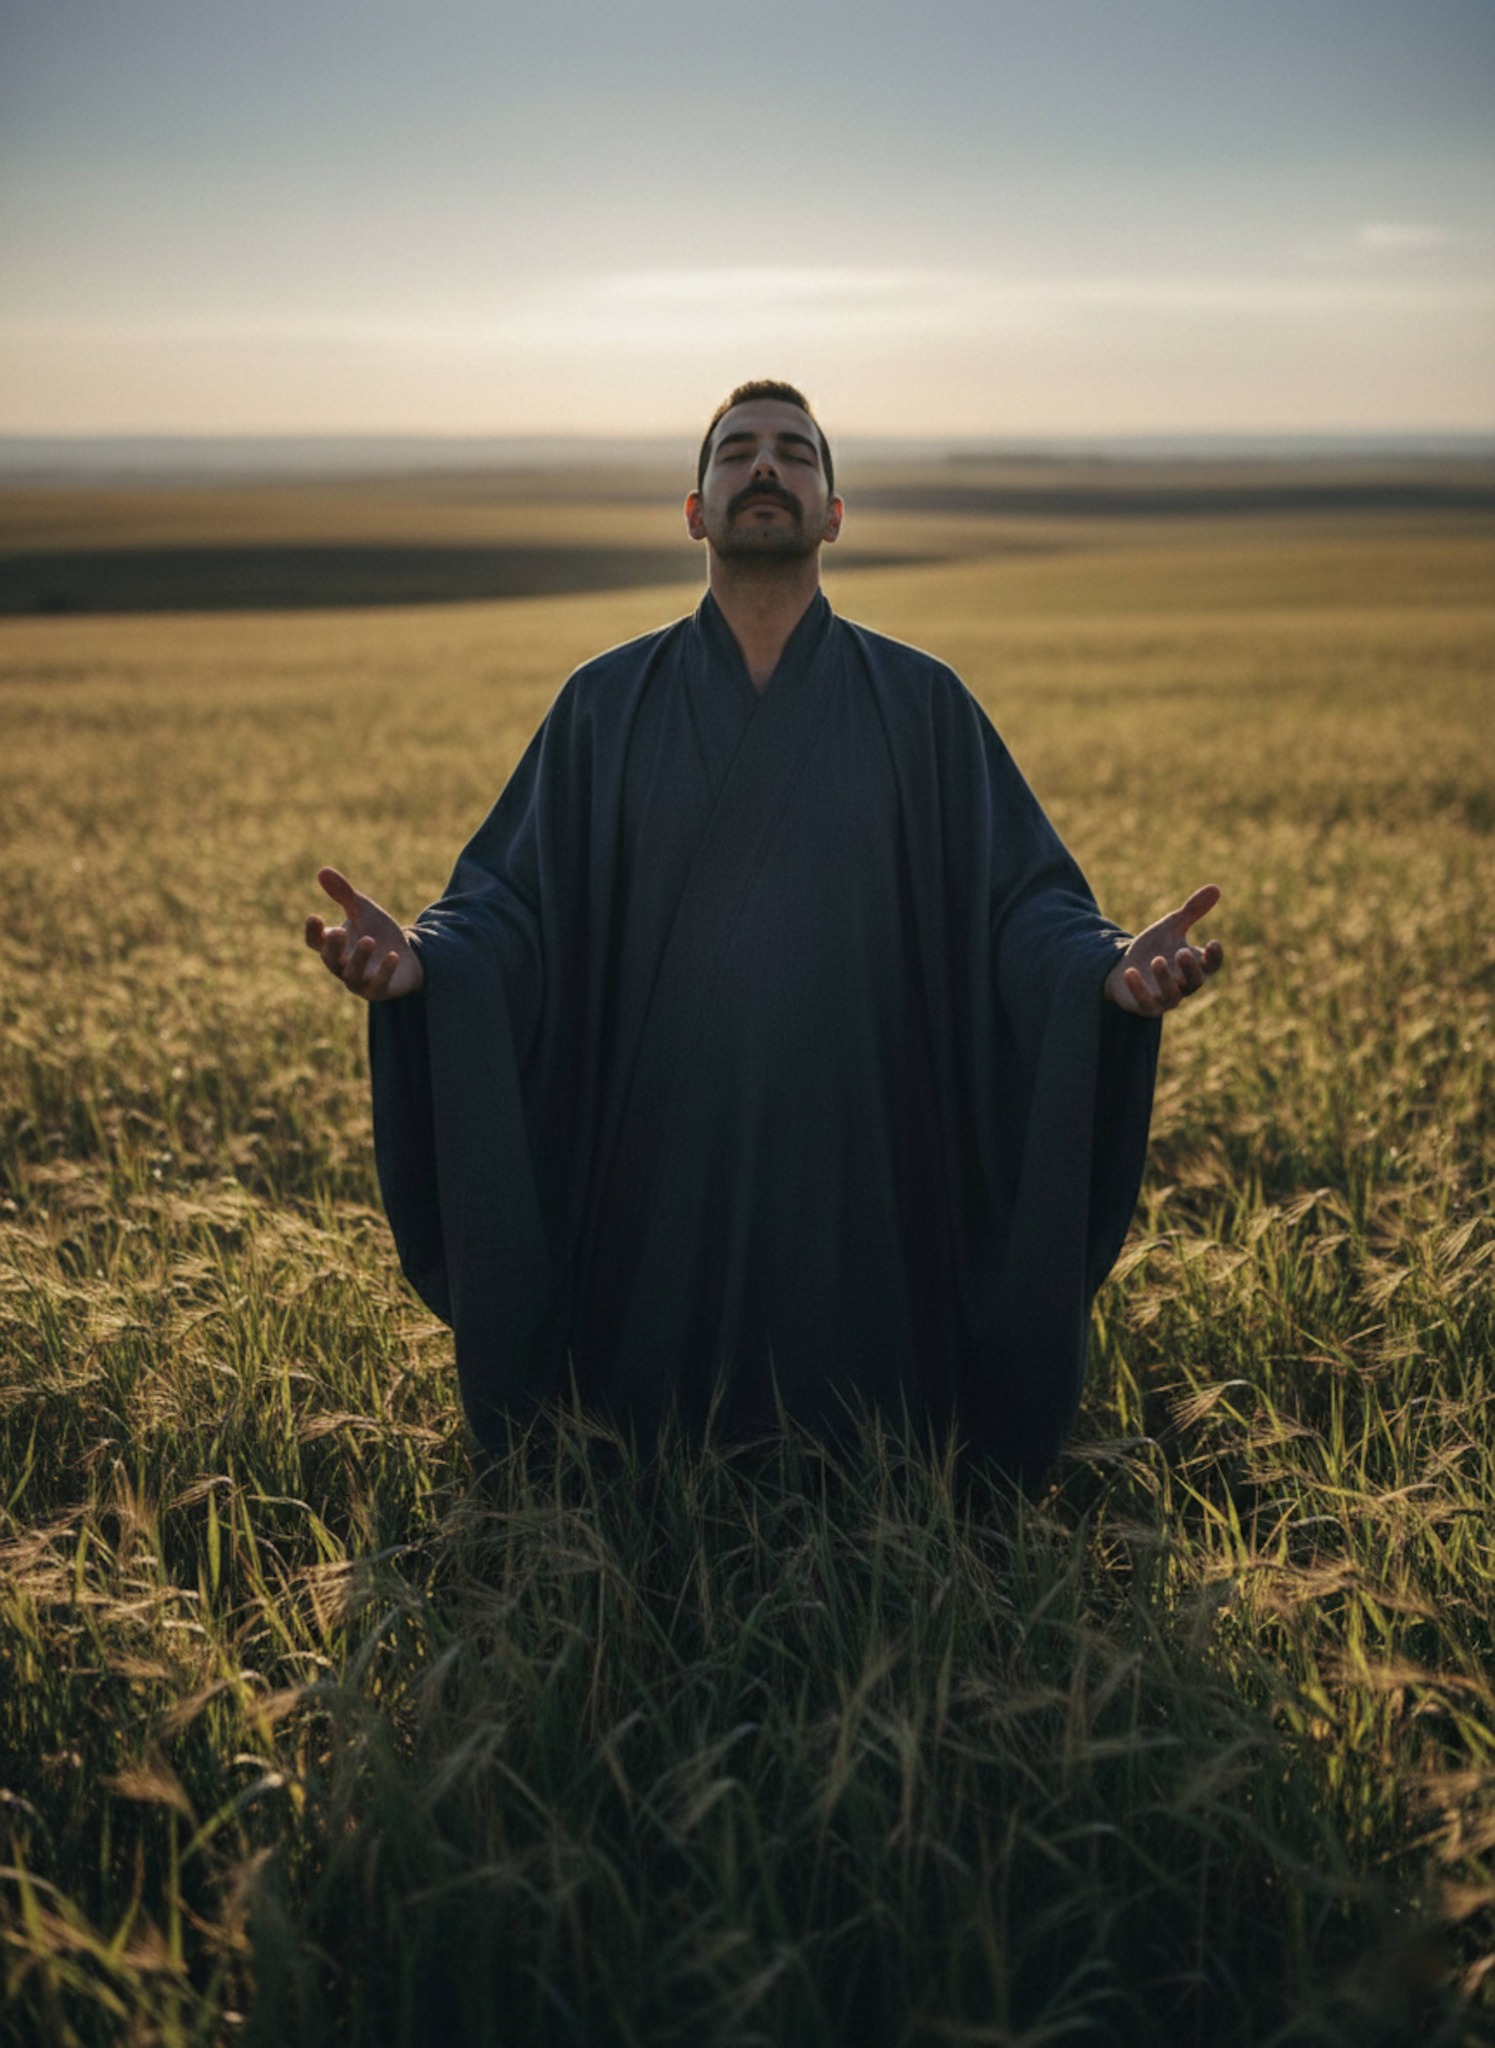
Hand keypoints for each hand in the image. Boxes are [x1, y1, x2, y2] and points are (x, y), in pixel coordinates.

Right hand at [304, 866, 424, 1000]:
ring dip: (359, 958)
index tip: (314, 917)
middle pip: (331, 960)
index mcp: (334, 946)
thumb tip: (322, 870)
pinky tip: (393, 956)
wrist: (407, 957)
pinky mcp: (379, 991)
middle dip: (334, 946)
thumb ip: (343, 894)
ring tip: (368, 940)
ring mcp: (360, 981)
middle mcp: (342, 966)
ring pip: (352, 975)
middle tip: (340, 931)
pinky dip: (385, 971)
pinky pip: (379, 985)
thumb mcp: (362, 910)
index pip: (315, 942)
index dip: (312, 932)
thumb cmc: (378, 932)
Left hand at [1104, 883, 1223, 1017]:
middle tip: (1182, 952)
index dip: (1215, 957)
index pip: (1212, 965)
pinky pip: (1146, 1003)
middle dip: (1190, 968)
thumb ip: (1192, 911)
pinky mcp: (1146, 1007)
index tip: (1213, 943)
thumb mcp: (1171, 927)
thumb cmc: (1153, 948)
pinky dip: (1139, 989)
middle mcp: (1184, 985)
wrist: (1122, 967)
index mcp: (1195, 966)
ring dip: (1166, 979)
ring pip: (1172, 995)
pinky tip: (1130, 971)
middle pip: (1195, 981)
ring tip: (1157, 960)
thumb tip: (1216, 887)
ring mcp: (1166, 999)